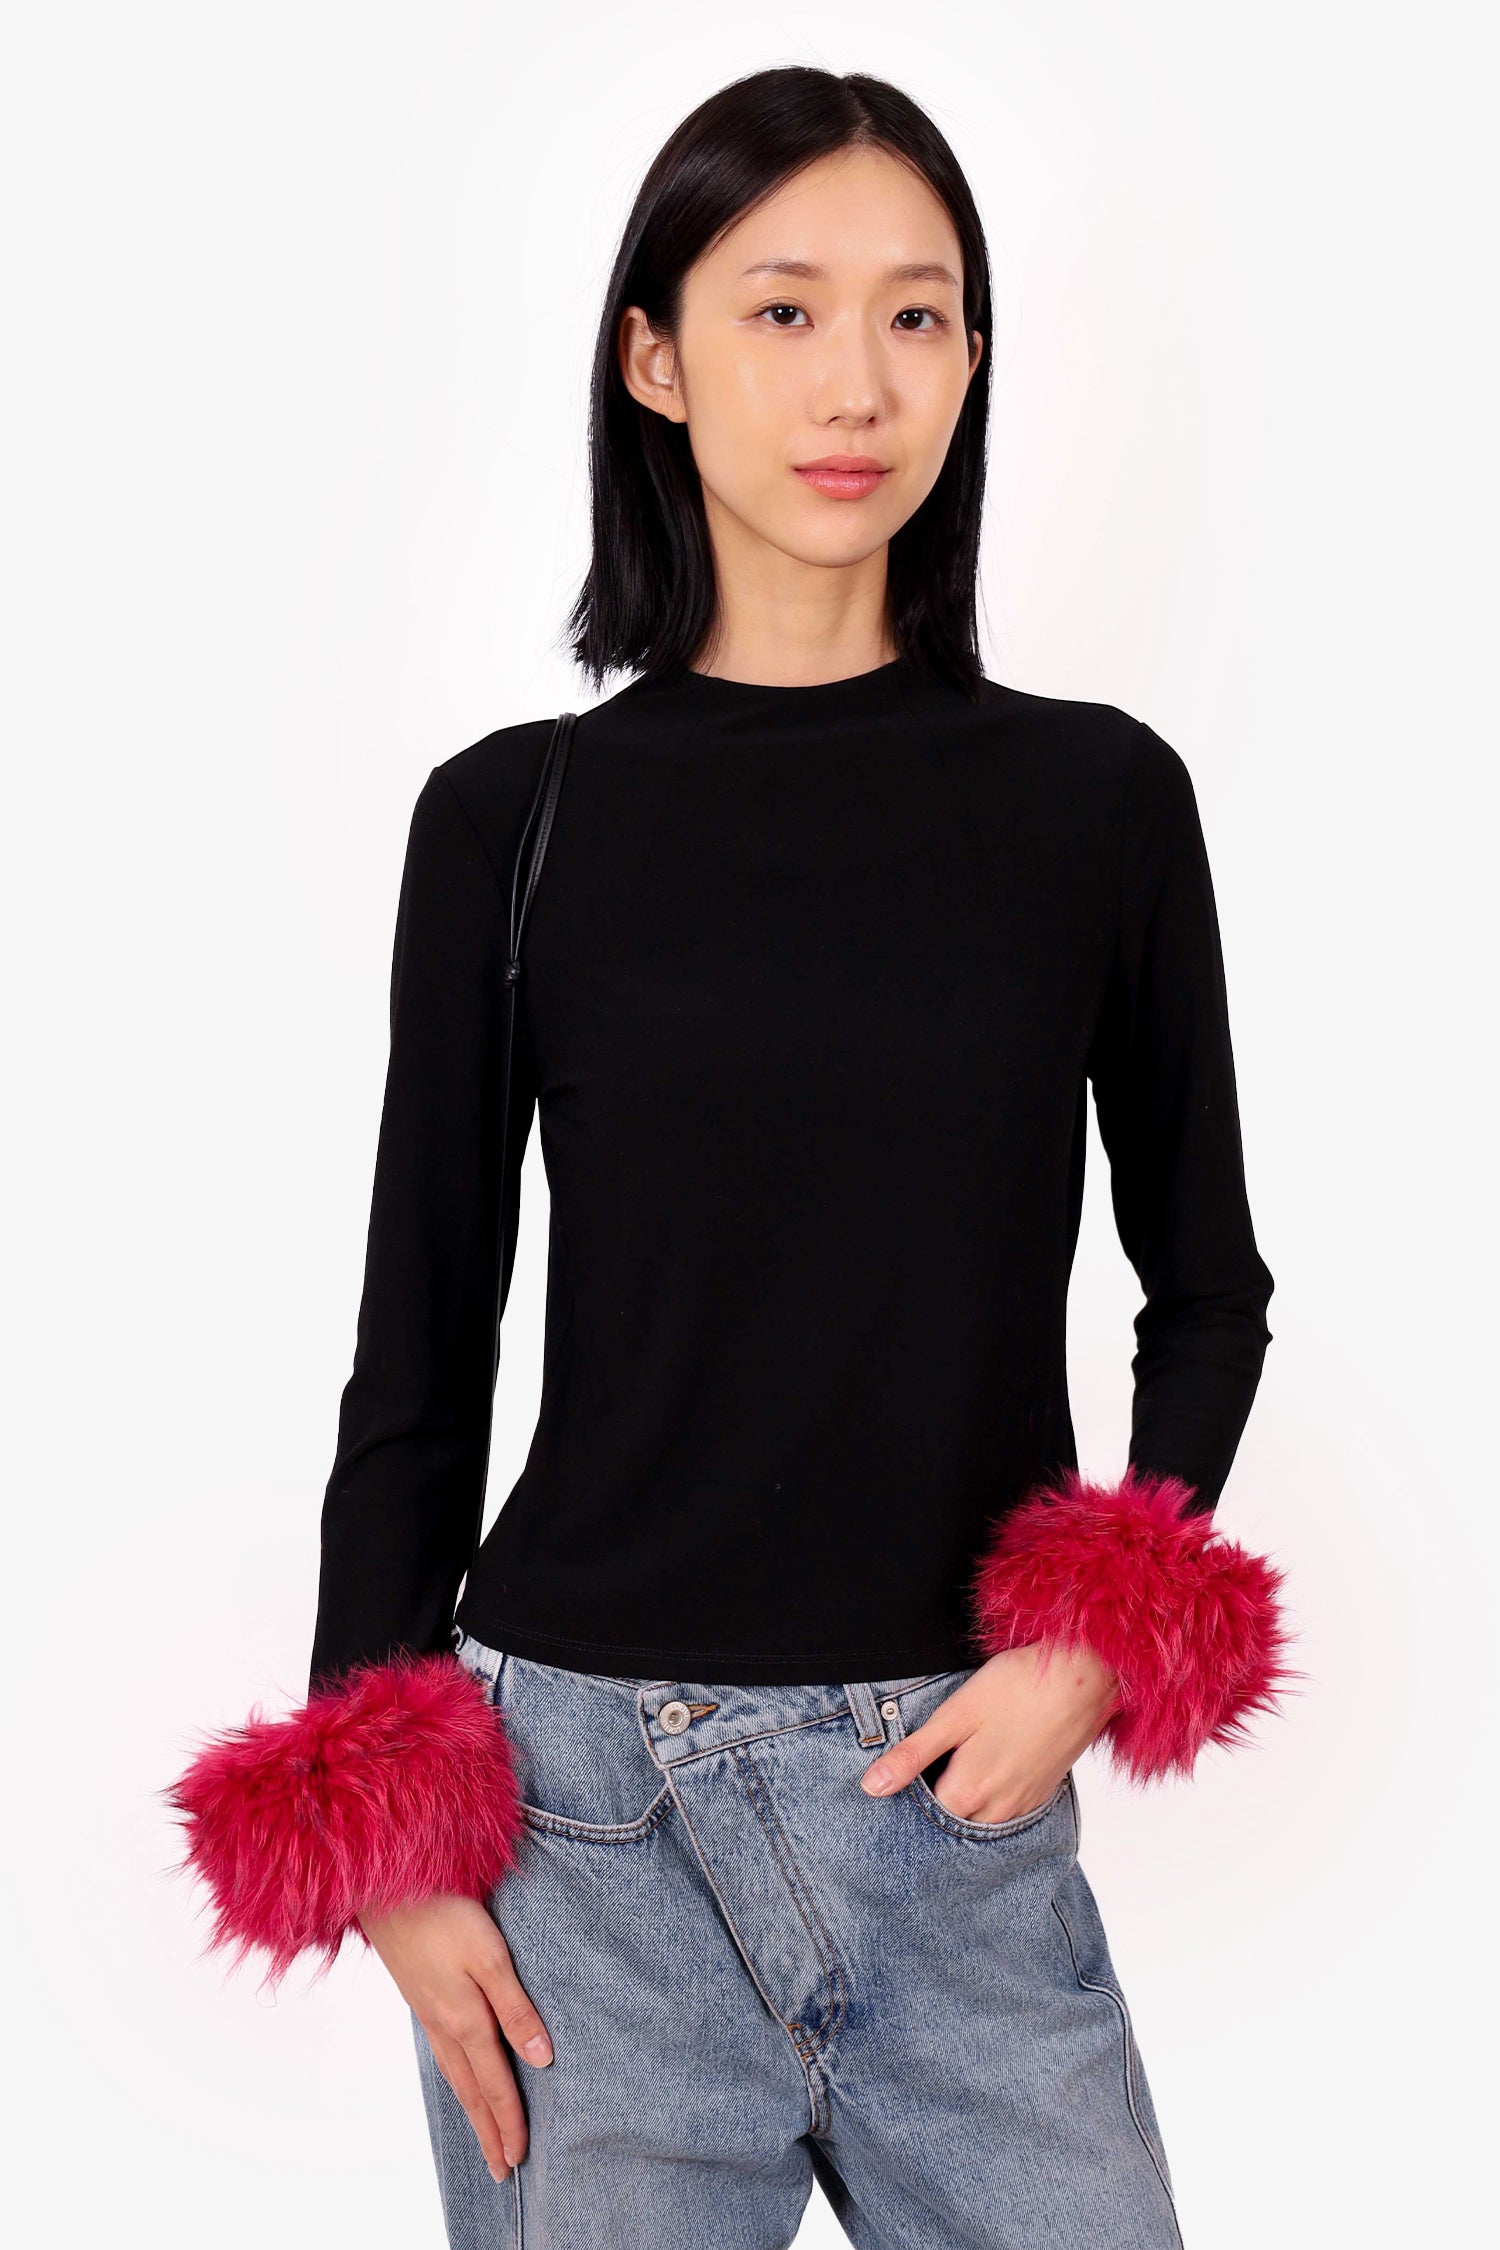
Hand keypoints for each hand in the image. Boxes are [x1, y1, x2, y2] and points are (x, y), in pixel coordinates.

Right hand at [357, 1892, 552, 2182]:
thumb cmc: (443, 1913)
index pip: (495, 2083)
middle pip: (472, 2090)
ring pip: (455, 2075)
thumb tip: (542, 2058)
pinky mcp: (419, 1996)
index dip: (510, 2121)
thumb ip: (516, 2006)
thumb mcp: (490, 1954)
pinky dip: (456, 2079)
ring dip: (472, 2109)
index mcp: (465, 2019)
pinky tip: (458, 2076)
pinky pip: (442, 2054)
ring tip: (484, 2135)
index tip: (520, 2157)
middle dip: (489, 2130)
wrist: (384, 1888)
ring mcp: (427, 2012)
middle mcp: (443, 2025)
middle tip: (503, 2168)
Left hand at [859, 1641, 1120, 1823]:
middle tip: (931, 1768)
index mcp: (969, 1792)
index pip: (923, 1815)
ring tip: (957, 1766)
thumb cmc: (1017, 1687)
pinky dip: (992, 1799)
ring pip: (981, 1821)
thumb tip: (871, 1788)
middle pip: (953, 1823)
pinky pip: (1008, 1811)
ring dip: (965, 1804)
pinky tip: (990, 1766)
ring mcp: (1024, 1804)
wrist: (1084, 1678)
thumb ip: (913, 1755)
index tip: (906, 1771)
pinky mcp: (1043, 1793)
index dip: (909, 1794)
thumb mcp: (955, 1715)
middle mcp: (998, 1810)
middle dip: (937, 1804)